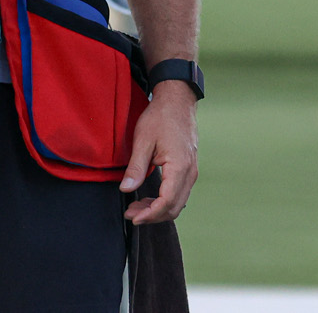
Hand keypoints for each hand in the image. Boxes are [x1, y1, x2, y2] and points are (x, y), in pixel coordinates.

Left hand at [119, 84, 197, 223]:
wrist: (177, 100)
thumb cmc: (160, 117)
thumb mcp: (143, 140)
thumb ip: (136, 168)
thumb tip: (126, 190)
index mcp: (179, 167)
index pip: (166, 202)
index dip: (150, 214)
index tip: (133, 217)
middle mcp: (190, 172)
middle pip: (174, 208)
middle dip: (152, 215)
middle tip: (131, 214)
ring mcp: (192, 171)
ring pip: (178, 203)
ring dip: (158, 210)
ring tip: (136, 207)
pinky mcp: (189, 168)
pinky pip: (180, 193)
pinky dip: (165, 201)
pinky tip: (149, 198)